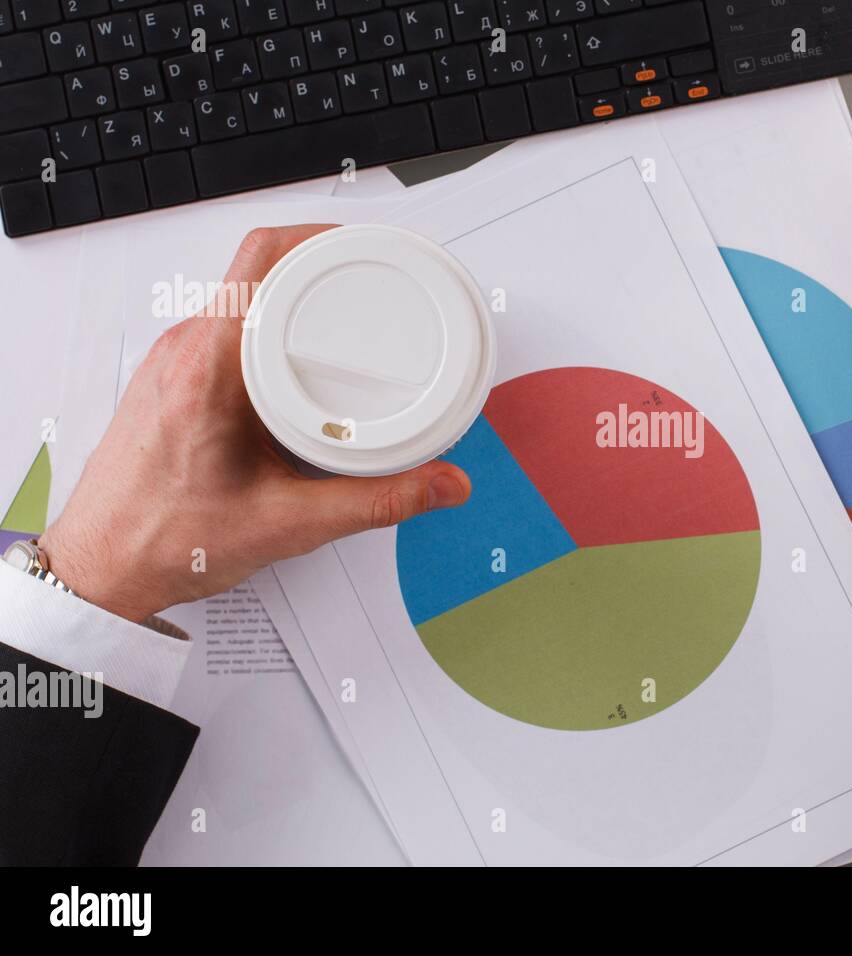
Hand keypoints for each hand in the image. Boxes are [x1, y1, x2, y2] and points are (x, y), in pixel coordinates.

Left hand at [40, 225, 472, 621]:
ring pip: (243, 301)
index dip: (321, 235)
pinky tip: (300, 366)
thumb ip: (379, 502)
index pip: (264, 258)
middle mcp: (185, 351)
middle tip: (373, 287)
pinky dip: (271, 332)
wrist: (104, 568)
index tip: (366, 245)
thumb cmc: (165, 541)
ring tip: (344, 326)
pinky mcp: (172, 379)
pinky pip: (228, 330)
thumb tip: (441, 484)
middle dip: (323, 269)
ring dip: (294, 304)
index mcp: (209, 368)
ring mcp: (173, 361)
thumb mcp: (290, 523)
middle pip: (259, 270)